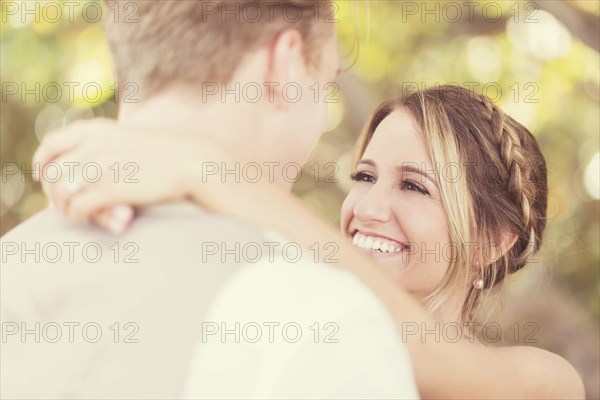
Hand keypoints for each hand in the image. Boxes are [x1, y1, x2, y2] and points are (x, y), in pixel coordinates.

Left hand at [33, 118, 198, 230]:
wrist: (189, 161)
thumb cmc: (161, 155)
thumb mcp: (124, 140)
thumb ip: (99, 147)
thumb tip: (76, 172)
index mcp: (94, 129)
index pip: (50, 145)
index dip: (42, 164)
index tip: (44, 178)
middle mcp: (91, 144)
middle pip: (52, 174)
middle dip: (55, 194)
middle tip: (66, 206)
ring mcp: (98, 166)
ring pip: (61, 194)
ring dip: (68, 209)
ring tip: (83, 215)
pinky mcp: (109, 188)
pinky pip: (78, 209)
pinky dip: (82, 217)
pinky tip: (95, 218)